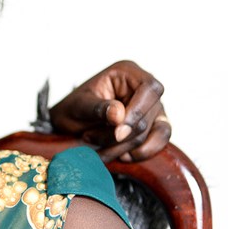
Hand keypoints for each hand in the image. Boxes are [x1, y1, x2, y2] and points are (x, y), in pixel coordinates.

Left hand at [49, 60, 170, 162]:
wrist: (68, 125)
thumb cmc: (72, 109)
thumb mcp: (77, 106)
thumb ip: (98, 108)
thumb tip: (119, 115)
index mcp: (127, 72)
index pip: (149, 88)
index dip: (137, 112)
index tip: (117, 133)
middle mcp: (144, 88)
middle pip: (149, 116)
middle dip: (120, 136)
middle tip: (88, 137)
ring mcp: (153, 108)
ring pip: (155, 133)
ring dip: (126, 148)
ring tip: (99, 149)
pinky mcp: (154, 126)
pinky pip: (158, 143)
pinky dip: (138, 154)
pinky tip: (118, 156)